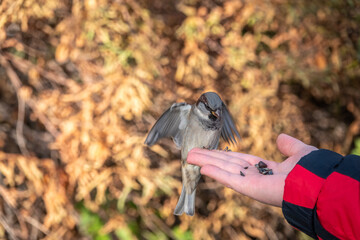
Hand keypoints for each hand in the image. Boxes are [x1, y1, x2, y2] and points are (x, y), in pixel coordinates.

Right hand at [187, 133, 317, 206]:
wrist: (317, 183)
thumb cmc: (311, 170)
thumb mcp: (299, 152)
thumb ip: (289, 145)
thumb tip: (280, 137)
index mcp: (265, 168)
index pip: (239, 160)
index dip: (223, 155)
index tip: (210, 150)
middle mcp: (255, 175)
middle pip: (226, 164)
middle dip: (209, 157)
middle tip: (191, 152)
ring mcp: (250, 182)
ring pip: (224, 170)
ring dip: (206, 163)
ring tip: (189, 157)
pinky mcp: (249, 188)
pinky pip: (229, 179)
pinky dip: (215, 173)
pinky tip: (202, 168)